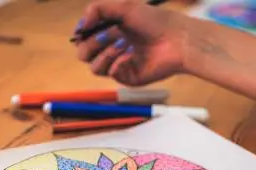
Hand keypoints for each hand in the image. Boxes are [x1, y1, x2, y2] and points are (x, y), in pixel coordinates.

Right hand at [73, 0, 189, 85]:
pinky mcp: (127, 77)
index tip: (85, 29)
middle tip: (110, 34)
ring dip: (105, 53)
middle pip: (83, 53)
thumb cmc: (154, 21)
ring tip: (124, 44)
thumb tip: (79, 27)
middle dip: (93, 43)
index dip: (81, 34)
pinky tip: (130, 56)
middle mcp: (111, 48)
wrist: (176, 40)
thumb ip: (96, 10)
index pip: (83, 37)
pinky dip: (117, 63)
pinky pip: (110, 73)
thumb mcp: (123, 6)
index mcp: (109, 31)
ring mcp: (119, 64)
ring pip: (94, 67)